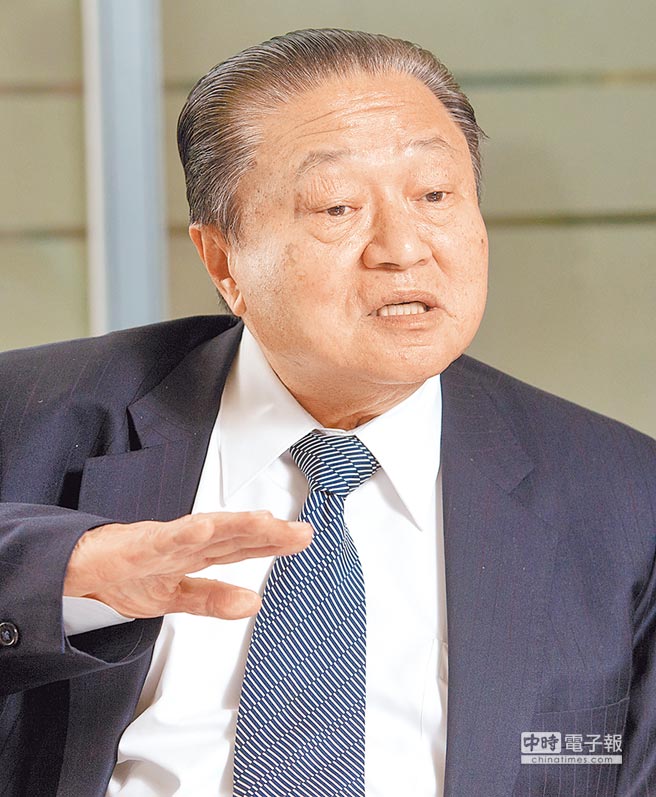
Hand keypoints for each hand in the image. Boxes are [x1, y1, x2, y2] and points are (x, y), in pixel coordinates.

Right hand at [63, 511, 311, 619]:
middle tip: (300, 531)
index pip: (240, 546)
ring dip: (235, 525)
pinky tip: (204, 526)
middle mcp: (185, 542)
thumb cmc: (124, 575)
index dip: (271, 542)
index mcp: (195, 554)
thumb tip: (253, 603)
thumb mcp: (176, 598)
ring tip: (266, 522)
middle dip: (267, 533)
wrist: (76, 570)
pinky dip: (183, 532)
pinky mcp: (136, 546)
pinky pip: (162, 539)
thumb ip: (214, 599)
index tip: (301, 537)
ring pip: (205, 531)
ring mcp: (162, 542)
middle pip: (232, 536)